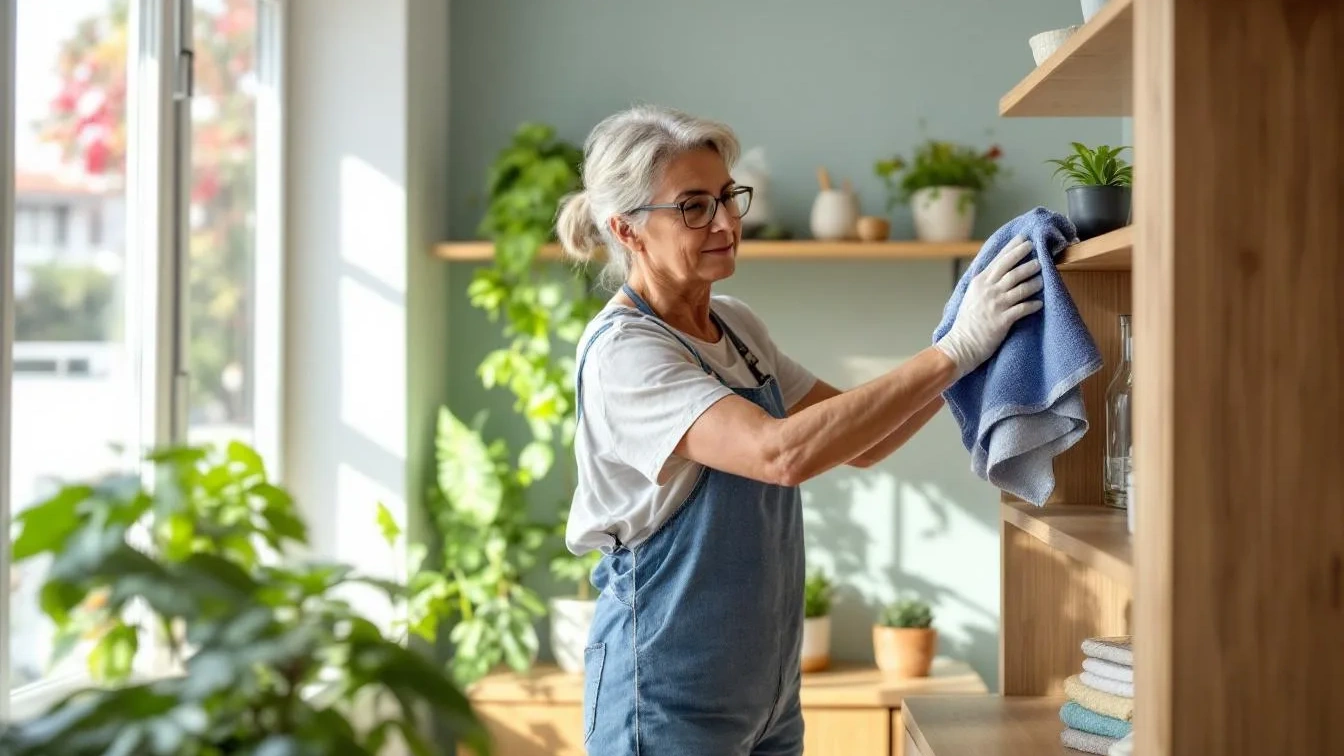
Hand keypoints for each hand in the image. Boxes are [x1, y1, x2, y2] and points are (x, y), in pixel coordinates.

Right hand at [936, 235, 1043, 377]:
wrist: (961, 345)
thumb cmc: (966, 322)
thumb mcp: (971, 296)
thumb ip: (983, 282)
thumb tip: (994, 271)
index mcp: (980, 282)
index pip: (999, 260)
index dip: (1013, 248)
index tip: (1024, 239)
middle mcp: (989, 290)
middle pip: (1011, 269)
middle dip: (1026, 259)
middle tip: (1038, 253)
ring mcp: (996, 304)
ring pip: (1021, 287)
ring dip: (1034, 280)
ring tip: (1043, 277)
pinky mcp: (1003, 319)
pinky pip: (1023, 308)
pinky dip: (1033, 305)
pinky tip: (1040, 303)